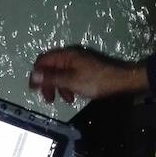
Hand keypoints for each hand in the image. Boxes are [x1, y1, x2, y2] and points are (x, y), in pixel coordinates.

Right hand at [29, 47, 148, 103]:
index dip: (36, 74)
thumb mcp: (71, 81)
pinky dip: (69, 86)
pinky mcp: (85, 68)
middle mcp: (70, 56)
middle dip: (48, 83)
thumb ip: (52, 78)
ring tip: (65, 100)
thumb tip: (33, 75)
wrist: (122, 81)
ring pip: (61, 73)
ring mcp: (78, 62)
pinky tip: (74, 96)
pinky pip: (71, 76)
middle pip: (51, 67)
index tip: (34, 90)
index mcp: (65, 56)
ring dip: (59, 87)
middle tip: (48, 99)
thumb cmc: (96, 81)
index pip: (43, 60)